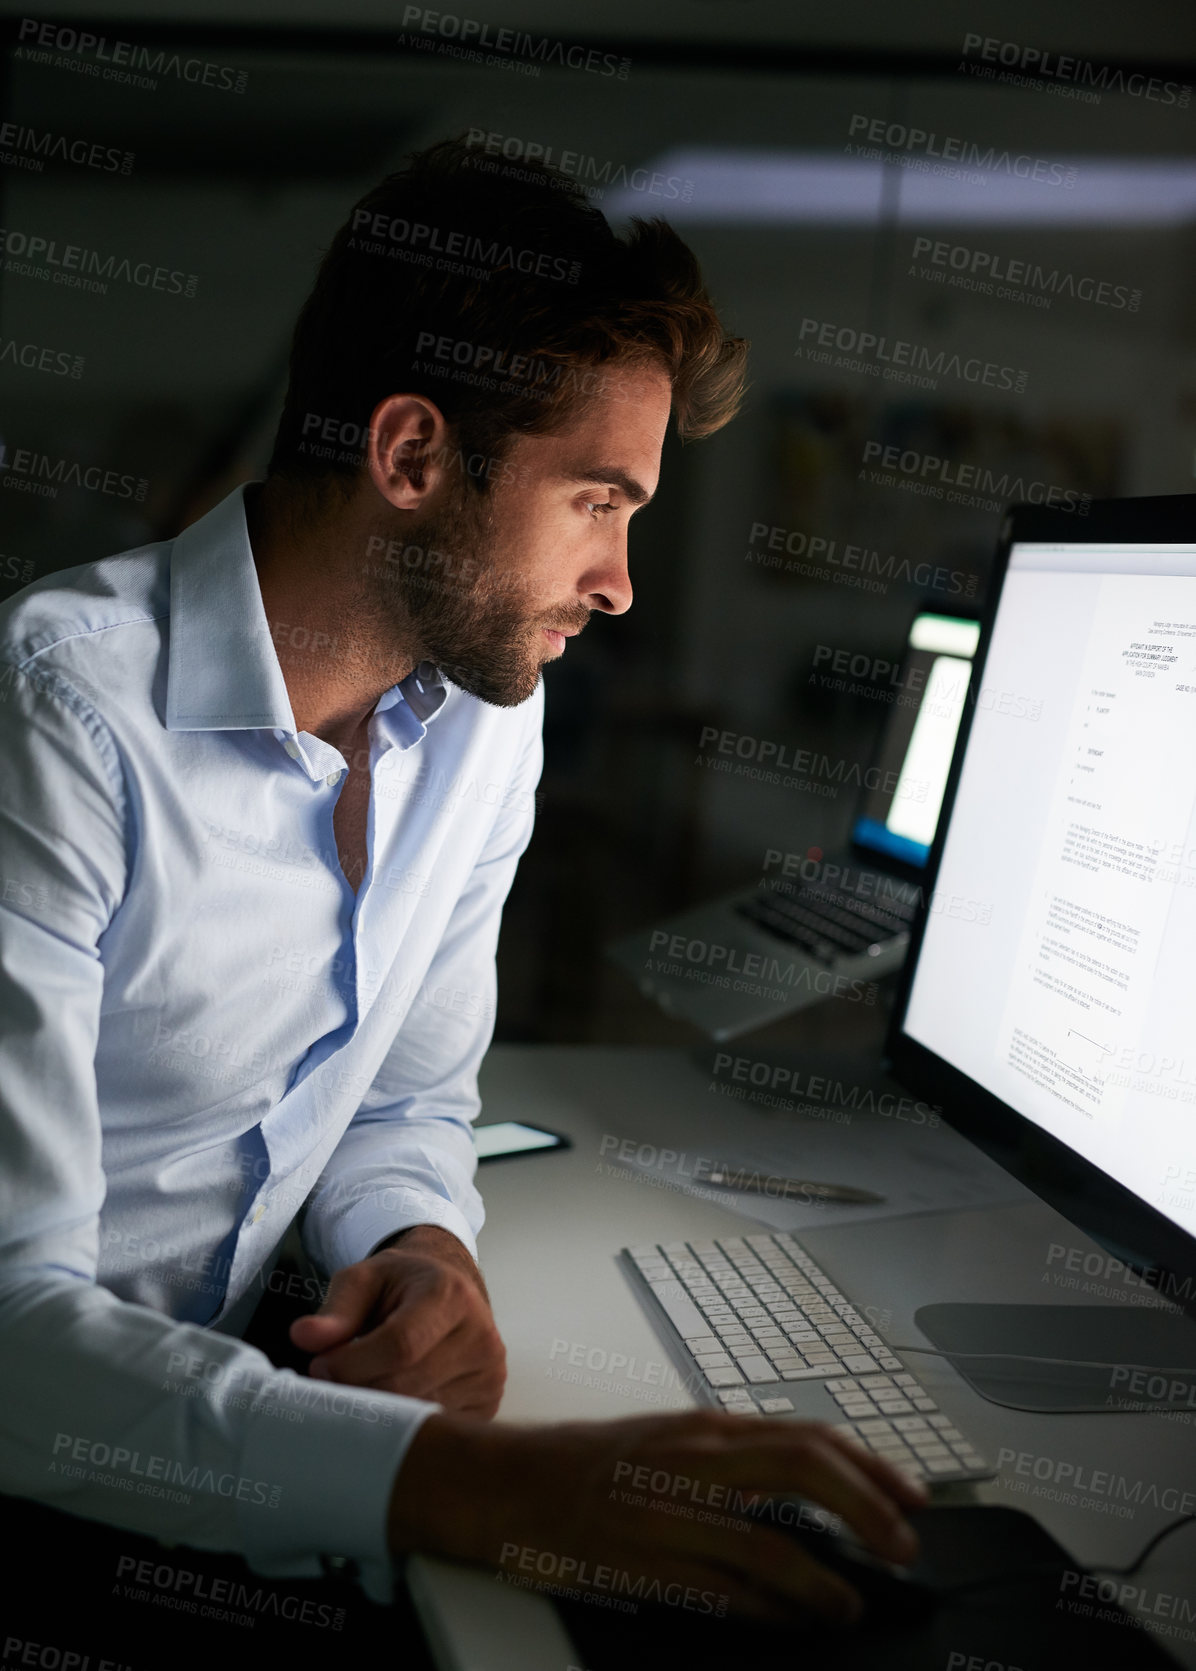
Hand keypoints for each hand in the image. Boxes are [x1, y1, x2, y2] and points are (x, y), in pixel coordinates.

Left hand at [288, 1225, 506, 1416]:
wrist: (448, 1293)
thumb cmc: (402, 1286)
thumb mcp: (364, 1280)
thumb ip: (336, 1310)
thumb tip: (304, 1337)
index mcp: (451, 1296)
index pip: (400, 1346)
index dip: (351, 1365)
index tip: (319, 1366)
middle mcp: (480, 1336)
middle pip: (406, 1386)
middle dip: (357, 1391)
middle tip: (330, 1385)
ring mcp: (489, 1375)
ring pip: (417, 1414)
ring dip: (376, 1411)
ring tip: (359, 1389)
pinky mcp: (487, 1404)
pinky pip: (434, 1429)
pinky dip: (402, 1424)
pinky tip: (388, 1403)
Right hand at [388, 1408, 927, 1626]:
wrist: (503, 1482)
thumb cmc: (586, 1463)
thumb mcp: (667, 1440)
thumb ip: (732, 1459)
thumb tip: (808, 1488)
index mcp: (703, 1426)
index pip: (807, 1435)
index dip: (870, 1466)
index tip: (911, 1497)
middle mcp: (692, 1458)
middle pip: (803, 1469)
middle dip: (867, 1508)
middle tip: (904, 1546)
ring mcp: (666, 1510)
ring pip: (768, 1539)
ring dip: (824, 1579)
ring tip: (852, 1604)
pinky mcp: (640, 1560)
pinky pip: (720, 1589)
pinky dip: (767, 1609)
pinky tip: (793, 1620)